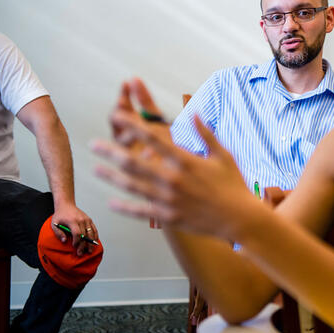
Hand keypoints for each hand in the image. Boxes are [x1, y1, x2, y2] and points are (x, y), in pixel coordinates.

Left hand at [51, 204, 98, 255]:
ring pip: (91, 233)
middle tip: (81, 253)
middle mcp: (81, 220)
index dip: (76, 241)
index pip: (77, 233)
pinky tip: (94, 242)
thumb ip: (58, 233)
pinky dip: (95, 236)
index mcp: (73, 221)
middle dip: (83, 245)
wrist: (66, 205)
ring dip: (91, 243)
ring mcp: (87, 219)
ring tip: (89, 250)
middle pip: (85, 235)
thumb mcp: (54, 224)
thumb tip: (64, 241)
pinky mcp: (89, 220)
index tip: (74, 246)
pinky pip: (94, 229)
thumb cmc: (60, 215)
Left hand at [93, 83, 253, 237]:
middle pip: (134, 162)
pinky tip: (111, 202)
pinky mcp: (169, 218)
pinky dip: (124, 207)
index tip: (117, 117)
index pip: (152, 139)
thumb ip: (206, 134)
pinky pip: (141, 211)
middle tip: (94, 144)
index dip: (132, 126)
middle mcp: (173, 179)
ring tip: (95, 169)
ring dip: (111, 176)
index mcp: (185, 161)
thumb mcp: (223, 155)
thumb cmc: (234, 185)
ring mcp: (168, 200)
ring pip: (132, 186)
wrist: (240, 218)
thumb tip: (194, 113)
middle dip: (111, 151)